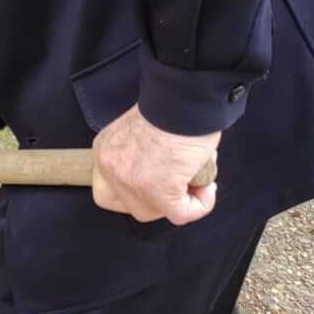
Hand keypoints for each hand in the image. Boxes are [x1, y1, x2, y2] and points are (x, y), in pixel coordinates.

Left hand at [91, 105, 219, 225]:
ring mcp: (132, 183)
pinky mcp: (159, 193)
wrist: (184, 99)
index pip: (106, 189)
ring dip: (180, 200)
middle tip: (178, 182)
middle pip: (128, 205)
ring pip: (154, 212)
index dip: (131, 192)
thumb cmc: (171, 104)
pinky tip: (208, 186)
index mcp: (105, 150)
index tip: (155, 180)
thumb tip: (163, 169)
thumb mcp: (142, 128)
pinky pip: (182, 214)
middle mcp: (111, 169)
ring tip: (197, 176)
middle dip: (155, 200)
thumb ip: (141, 151)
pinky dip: (200, 204)